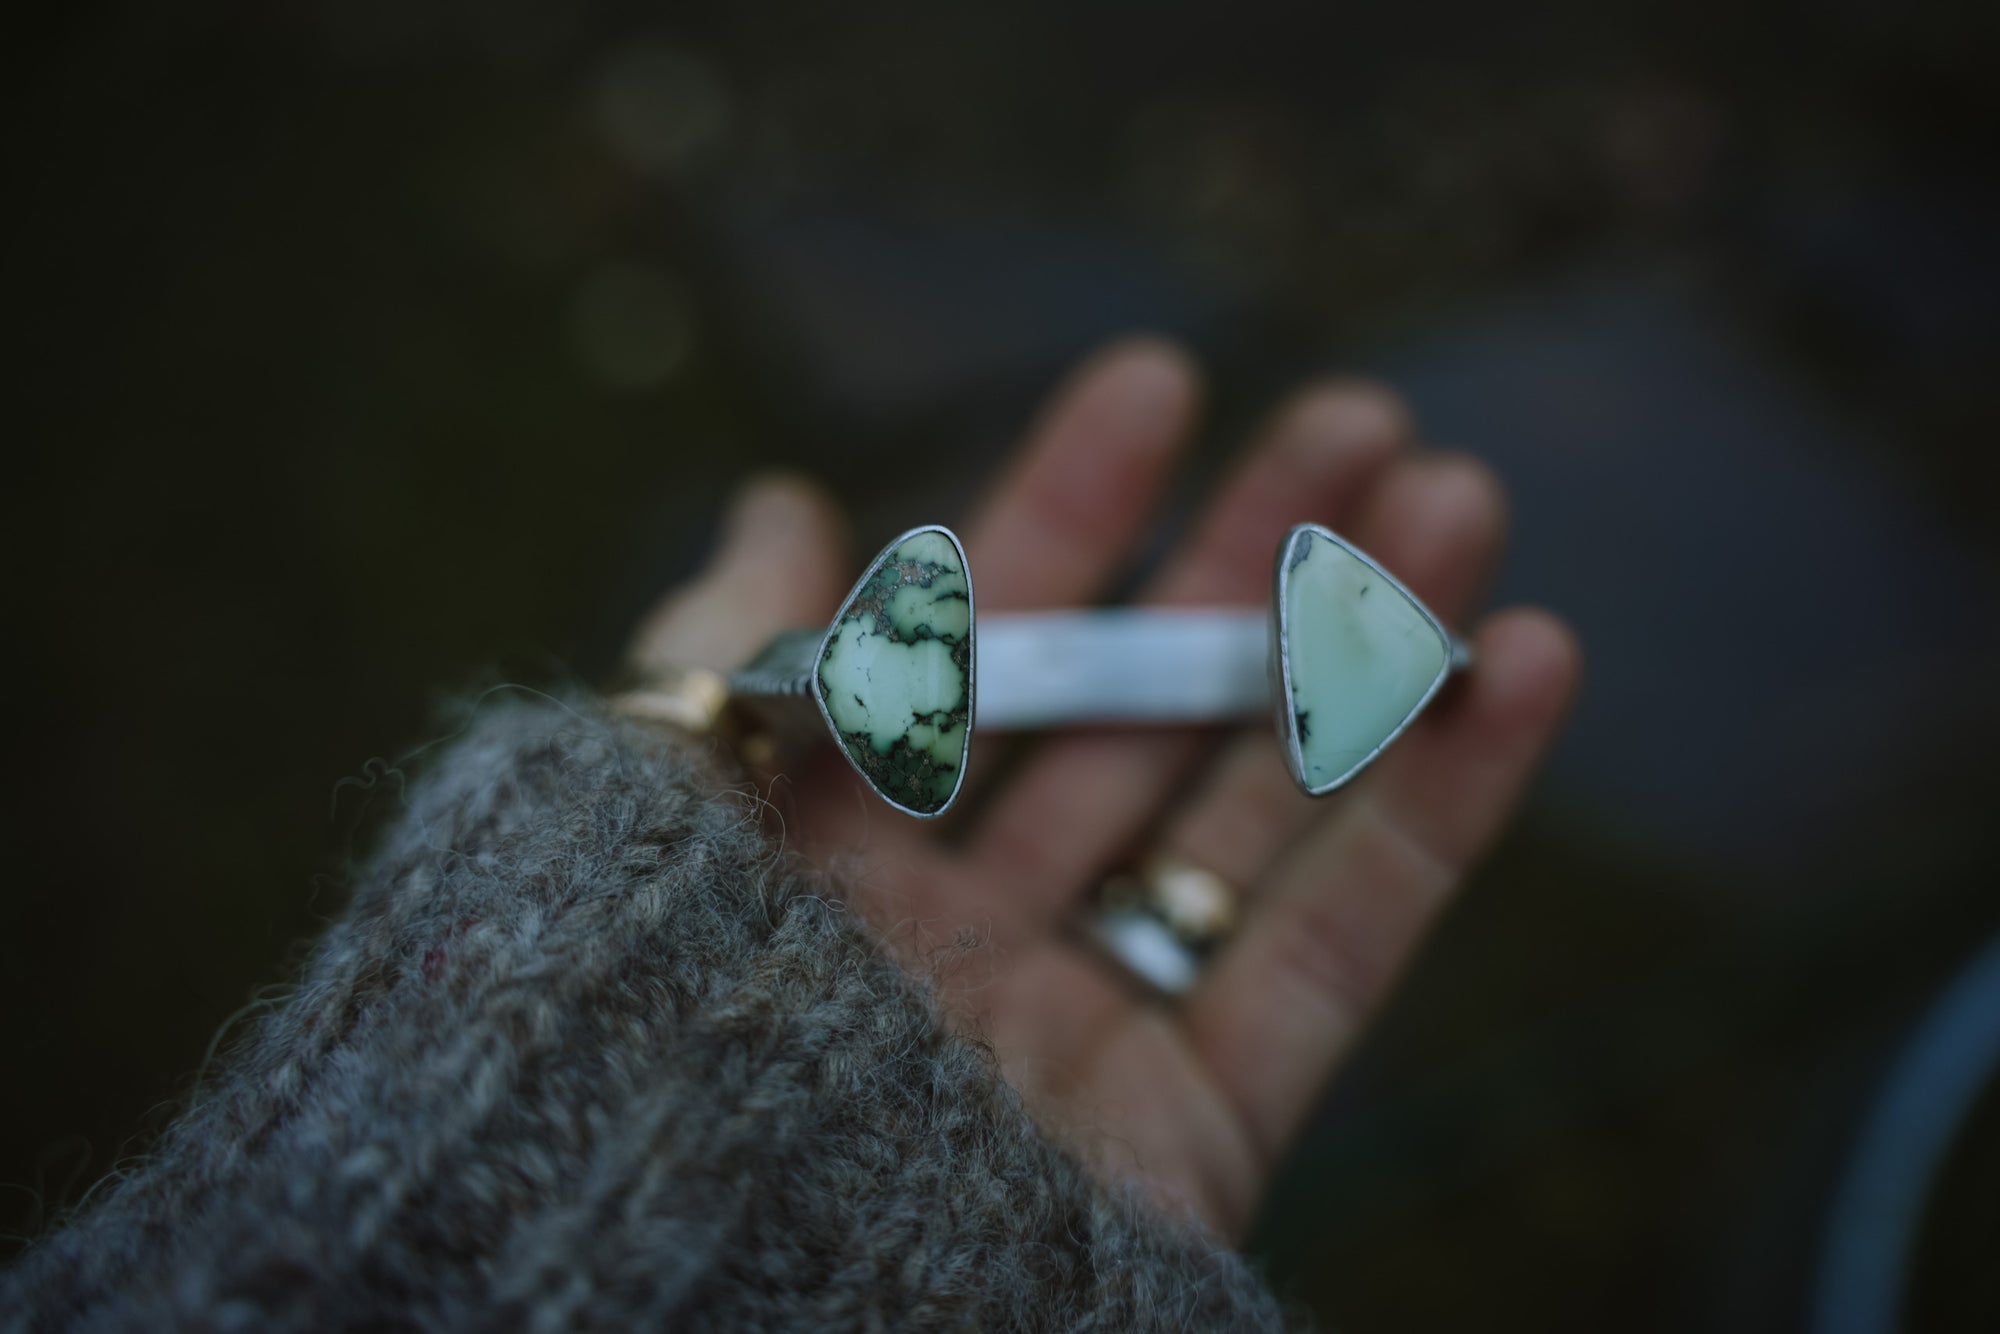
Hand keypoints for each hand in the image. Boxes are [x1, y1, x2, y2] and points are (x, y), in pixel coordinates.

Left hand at [627, 339, 1579, 1239]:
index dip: (1062, 510)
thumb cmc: (637, 1049)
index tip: (1157, 379)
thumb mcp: (649, 817)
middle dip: (1249, 558)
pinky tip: (1521, 664)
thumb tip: (783, 498)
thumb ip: (725, 658)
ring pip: (1257, 809)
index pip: (976, 648)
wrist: (693, 1287)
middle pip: (1139, 712)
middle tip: (1365, 417)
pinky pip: (1335, 954)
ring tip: (1462, 498)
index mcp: (837, 855)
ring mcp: (1089, 1029)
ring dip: (1368, 650)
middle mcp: (970, 933)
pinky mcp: (1197, 1131)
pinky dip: (1437, 813)